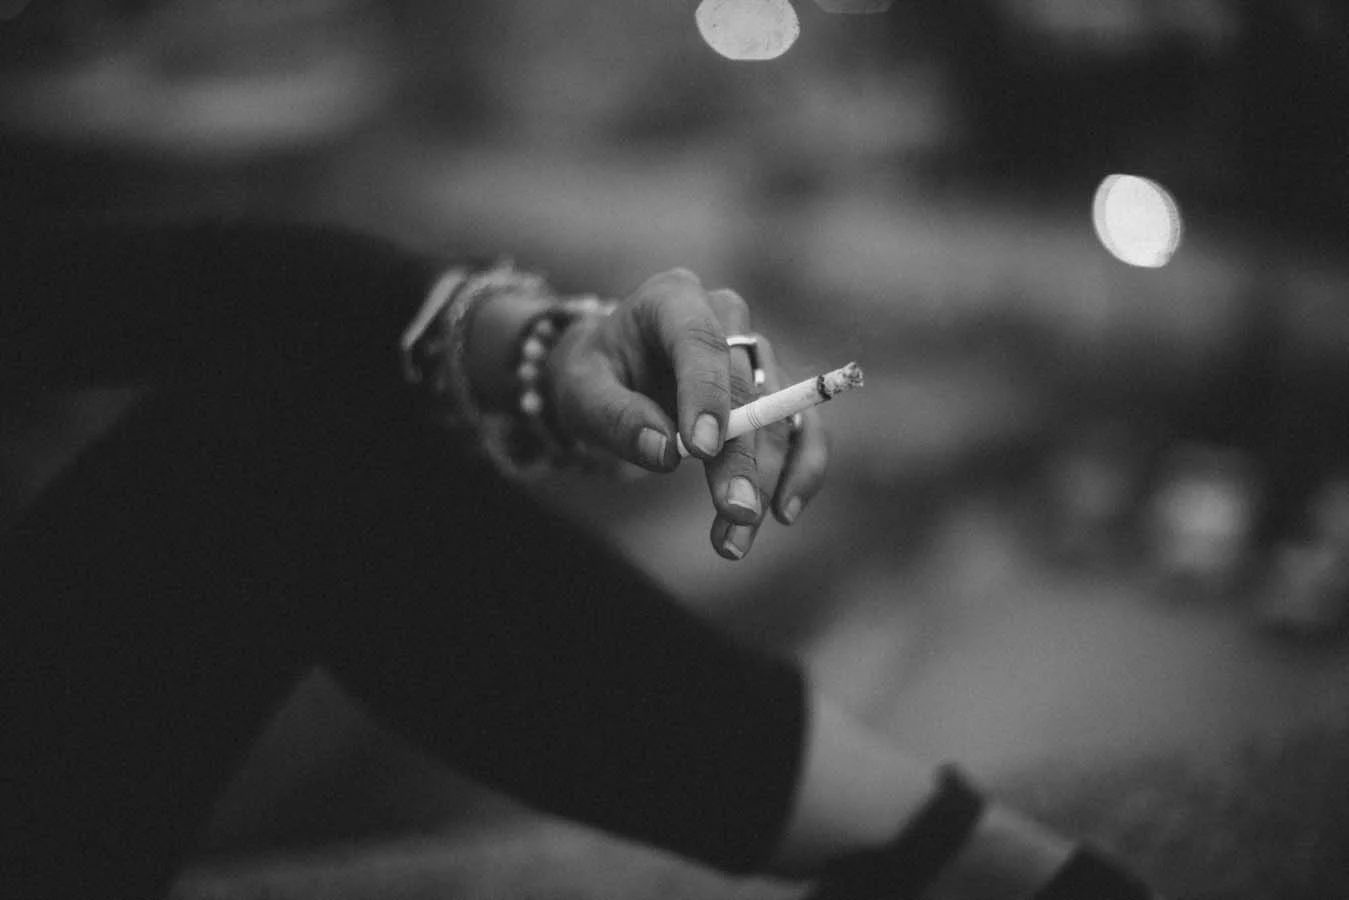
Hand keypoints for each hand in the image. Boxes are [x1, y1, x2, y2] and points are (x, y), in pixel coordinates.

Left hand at [547, 268, 829, 559]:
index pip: (699, 342)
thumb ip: (616, 417)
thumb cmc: (594, 375)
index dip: (706, 394)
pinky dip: (801, 468)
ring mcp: (755, 352)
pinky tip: (784, 511)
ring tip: (734, 538)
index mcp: (673, 298)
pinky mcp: (773, 389)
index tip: (702, 451)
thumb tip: (664, 453)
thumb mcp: (582, 391)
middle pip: (745, 388)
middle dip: (742, 458)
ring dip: (766, 480)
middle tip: (735, 513)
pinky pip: (802, 428)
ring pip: (778, 417)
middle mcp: (725, 317)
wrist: (612, 370)